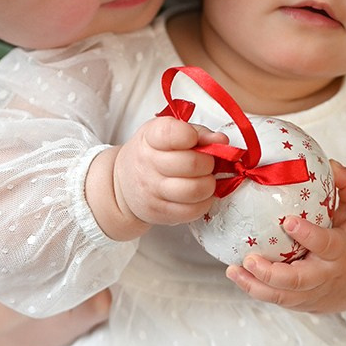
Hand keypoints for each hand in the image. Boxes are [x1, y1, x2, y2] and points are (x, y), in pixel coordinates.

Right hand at [87, 117, 226, 238]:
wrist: (124, 184)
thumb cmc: (152, 153)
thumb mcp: (169, 133)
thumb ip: (199, 133)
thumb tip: (222, 141)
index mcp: (151, 137)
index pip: (172, 134)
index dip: (191, 135)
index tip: (193, 139)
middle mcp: (148, 163)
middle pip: (191, 164)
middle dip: (208, 162)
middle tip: (206, 162)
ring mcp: (153, 191)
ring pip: (195, 190)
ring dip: (209, 184)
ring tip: (204, 179)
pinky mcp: (160, 212)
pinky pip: (193, 211)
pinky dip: (204, 203)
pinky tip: (199, 195)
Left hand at [225, 161, 345, 317]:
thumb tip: (329, 162)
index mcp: (343, 251)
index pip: (325, 244)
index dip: (307, 235)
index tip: (287, 221)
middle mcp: (328, 276)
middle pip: (298, 281)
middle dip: (270, 273)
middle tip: (248, 258)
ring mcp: (316, 294)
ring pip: (283, 297)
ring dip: (256, 286)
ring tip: (233, 271)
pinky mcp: (307, 305)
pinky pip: (280, 301)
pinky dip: (259, 291)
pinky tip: (240, 277)